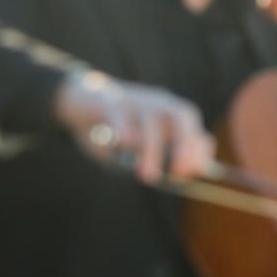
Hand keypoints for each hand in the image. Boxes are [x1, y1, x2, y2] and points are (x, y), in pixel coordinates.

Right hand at [52, 70, 214, 183]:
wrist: (79, 104)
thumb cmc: (115, 133)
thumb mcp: (138, 149)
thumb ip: (159, 159)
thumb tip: (182, 174)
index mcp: (168, 112)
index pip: (192, 123)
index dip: (197, 146)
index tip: (192, 171)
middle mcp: (156, 102)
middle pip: (181, 115)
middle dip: (185, 144)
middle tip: (178, 172)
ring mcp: (133, 100)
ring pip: (150, 120)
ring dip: (152, 149)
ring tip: (148, 176)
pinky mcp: (107, 102)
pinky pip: (118, 113)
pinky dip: (123, 129)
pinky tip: (122, 144)